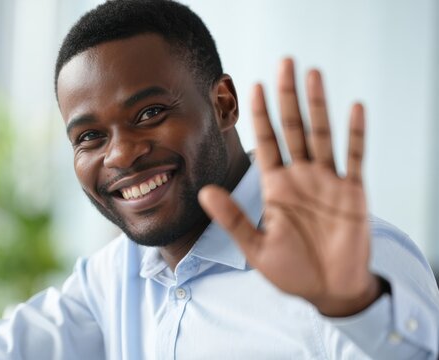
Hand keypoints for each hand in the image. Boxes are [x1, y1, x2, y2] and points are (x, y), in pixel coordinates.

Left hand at [199, 58, 381, 316]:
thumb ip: (232, 219)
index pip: (266, 142)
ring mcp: (328, 182)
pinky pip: (355, 158)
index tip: (252, 86)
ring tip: (313, 74)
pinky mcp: (352, 193)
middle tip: (284, 62)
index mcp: (276, 187)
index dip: (260, 115)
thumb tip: (203, 191)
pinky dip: (355, 135)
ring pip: (322, 135)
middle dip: (287, 97)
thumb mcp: (256, 247)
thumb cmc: (291, 270)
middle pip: (293, 128)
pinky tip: (354, 109)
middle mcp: (301, 177)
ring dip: (318, 105)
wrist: (328, 291)